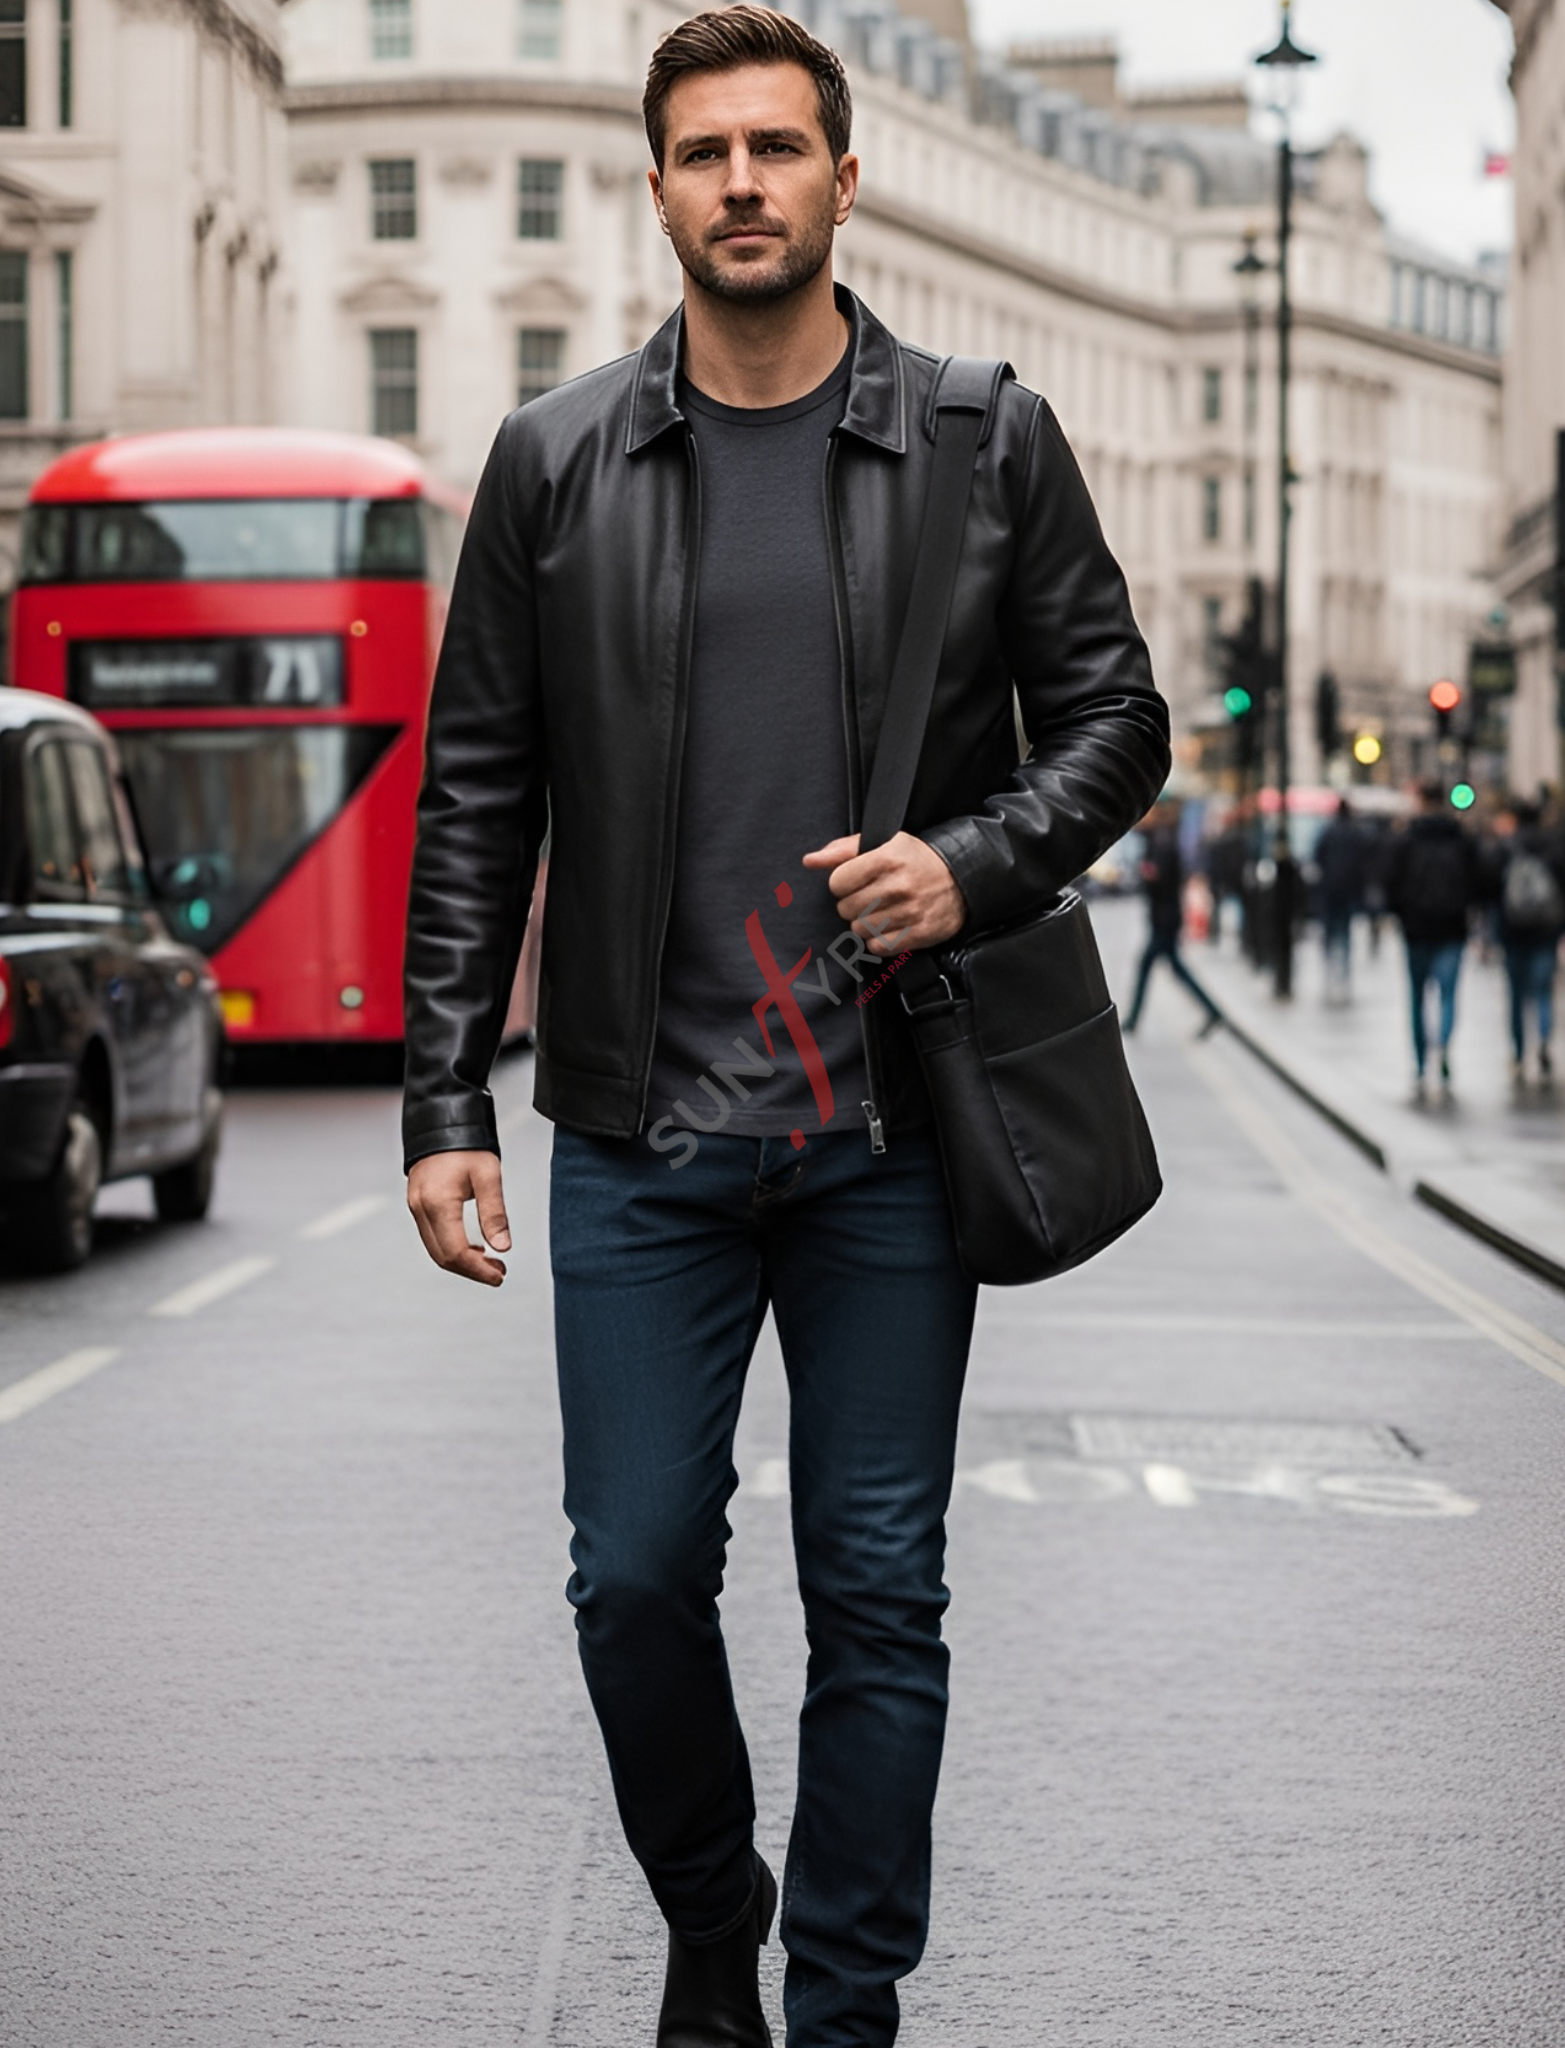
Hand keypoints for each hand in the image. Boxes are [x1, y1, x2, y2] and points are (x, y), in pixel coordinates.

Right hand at [407, 1149, 510, 1286]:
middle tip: (499, 1271)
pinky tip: (473, 1248)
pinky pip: (432, 1237)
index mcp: (438, 1203)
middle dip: (472, 1270)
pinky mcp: (417, 1205)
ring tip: (490, 1262)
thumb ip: (494, 1213)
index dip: (478, 1270)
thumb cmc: (468, 1147)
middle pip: (443, 1257)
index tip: (500, 1275)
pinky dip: (451, 1248)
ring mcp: (415, 1207)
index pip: (456, 1252)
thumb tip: (503, 1247)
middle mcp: (421, 1208)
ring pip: (435, 1250)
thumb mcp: (488, 1176)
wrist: (442, 1122)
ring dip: (462, 1262)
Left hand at [802, 831, 966, 953]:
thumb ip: (842, 850)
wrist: (962, 877)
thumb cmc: (915, 859)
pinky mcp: (920, 934)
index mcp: (887, 858)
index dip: (842, 884)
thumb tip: (809, 861)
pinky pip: (879, 947)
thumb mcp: (883, 842)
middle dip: (853, 905)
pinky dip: (880, 940)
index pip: (837, 882)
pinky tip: (890, 927)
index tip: (855, 882)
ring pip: (860, 930)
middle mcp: (898, 886)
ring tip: (881, 912)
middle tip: (870, 898)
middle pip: (846, 909)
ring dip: (866, 924)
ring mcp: (910, 911)